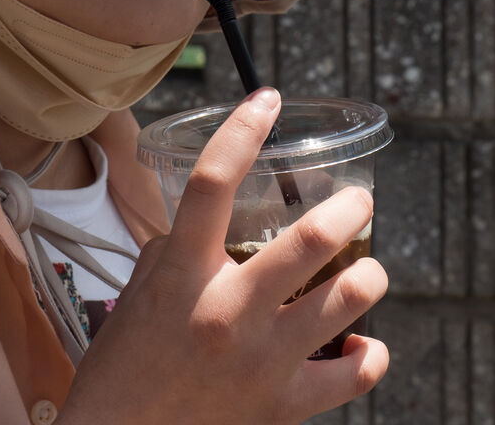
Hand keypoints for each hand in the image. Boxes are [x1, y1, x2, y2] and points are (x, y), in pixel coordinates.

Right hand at [61, 88, 389, 423]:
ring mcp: (263, 361)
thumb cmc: (123, 366)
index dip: (242, 131)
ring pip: (350, 299)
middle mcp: (227, 311)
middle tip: (358, 200)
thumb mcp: (138, 294)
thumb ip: (175, 251)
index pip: (210, 183)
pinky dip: (369, 352)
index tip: (267, 100)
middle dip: (349, 208)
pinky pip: (358, 372)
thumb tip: (210, 220)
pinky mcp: (286, 406)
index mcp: (181, 275)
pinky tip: (359, 343)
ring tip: (369, 270)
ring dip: (371, 276)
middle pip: (310, 240)